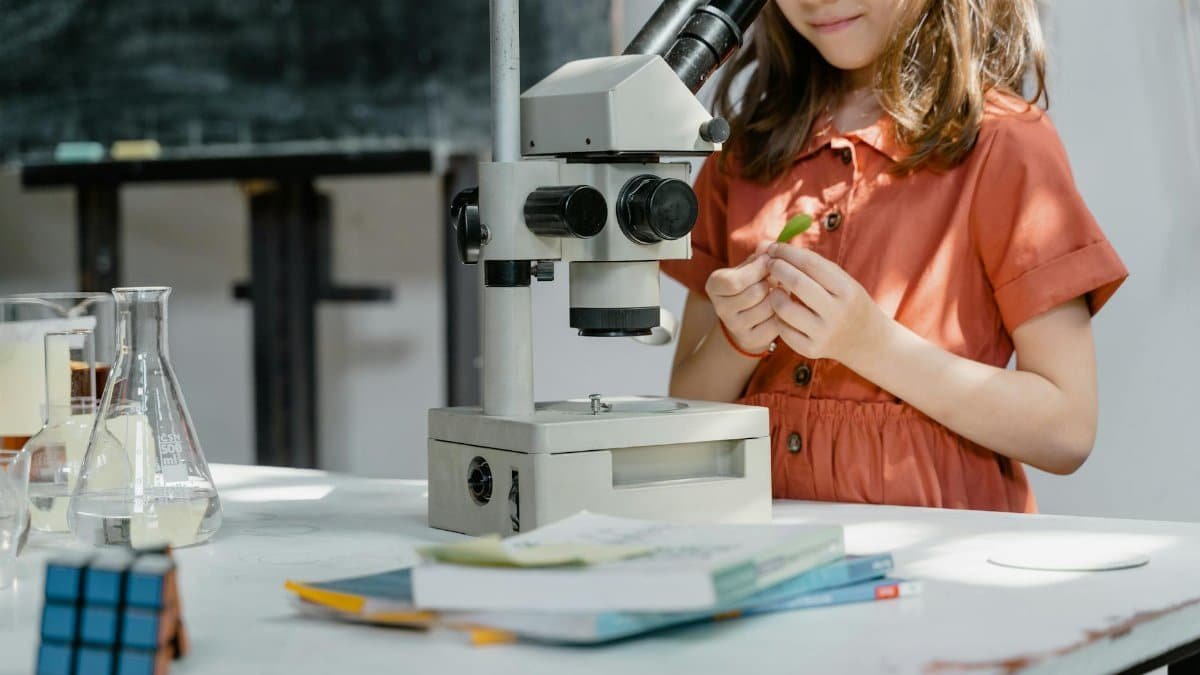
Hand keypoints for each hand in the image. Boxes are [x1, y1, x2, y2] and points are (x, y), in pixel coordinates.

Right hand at [704, 246, 779, 355]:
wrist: (747, 317)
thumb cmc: (751, 284)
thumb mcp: (750, 266)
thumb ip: (760, 254)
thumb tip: (770, 246)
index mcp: (715, 285)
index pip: (734, 281)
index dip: (757, 269)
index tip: (769, 261)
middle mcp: (720, 308)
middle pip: (755, 293)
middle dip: (772, 282)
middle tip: (777, 277)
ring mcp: (735, 326)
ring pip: (768, 308)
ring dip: (780, 297)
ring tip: (779, 291)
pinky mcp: (751, 339)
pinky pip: (775, 324)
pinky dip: (783, 313)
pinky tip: (780, 307)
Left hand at [766, 243, 889, 365]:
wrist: (866, 340)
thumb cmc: (848, 302)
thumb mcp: (843, 281)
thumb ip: (816, 266)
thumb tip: (781, 249)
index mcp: (847, 290)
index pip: (811, 264)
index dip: (788, 252)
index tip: (774, 247)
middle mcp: (836, 312)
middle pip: (796, 283)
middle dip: (777, 268)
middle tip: (769, 263)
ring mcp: (823, 333)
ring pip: (784, 308)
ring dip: (774, 294)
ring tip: (774, 288)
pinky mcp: (811, 350)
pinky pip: (783, 330)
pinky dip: (777, 316)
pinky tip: (781, 310)